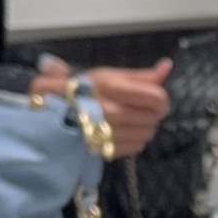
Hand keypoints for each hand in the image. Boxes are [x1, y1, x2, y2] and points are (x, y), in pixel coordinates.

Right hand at [29, 58, 172, 156]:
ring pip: (147, 133)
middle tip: (141, 107)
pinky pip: (137, 146)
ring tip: (131, 118)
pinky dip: (136, 139)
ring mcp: (109, 133)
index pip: (155, 97)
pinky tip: (124, 130)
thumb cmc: (81, 90)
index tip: (156, 97)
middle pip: (153, 117)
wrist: (51, 114)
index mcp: (110, 87)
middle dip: (152, 112)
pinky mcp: (107, 150)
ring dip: (145, 126)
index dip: (161, 99)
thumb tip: (166, 67)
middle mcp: (110, 111)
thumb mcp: (106, 75)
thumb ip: (139, 75)